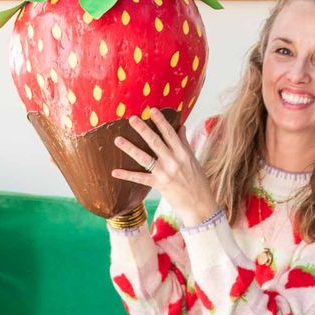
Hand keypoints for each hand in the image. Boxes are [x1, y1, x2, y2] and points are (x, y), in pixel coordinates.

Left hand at [112, 109, 218, 227]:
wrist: (200, 205)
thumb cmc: (198, 182)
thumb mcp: (193, 160)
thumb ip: (185, 143)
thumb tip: (182, 126)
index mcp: (183, 153)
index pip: (170, 133)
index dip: (161, 121)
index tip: (152, 110)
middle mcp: (174, 161)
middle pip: (155, 142)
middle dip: (143, 129)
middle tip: (132, 118)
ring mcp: (165, 173)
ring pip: (144, 157)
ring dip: (130, 148)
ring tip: (118, 140)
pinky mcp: (159, 185)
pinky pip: (140, 178)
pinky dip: (127, 175)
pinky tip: (114, 172)